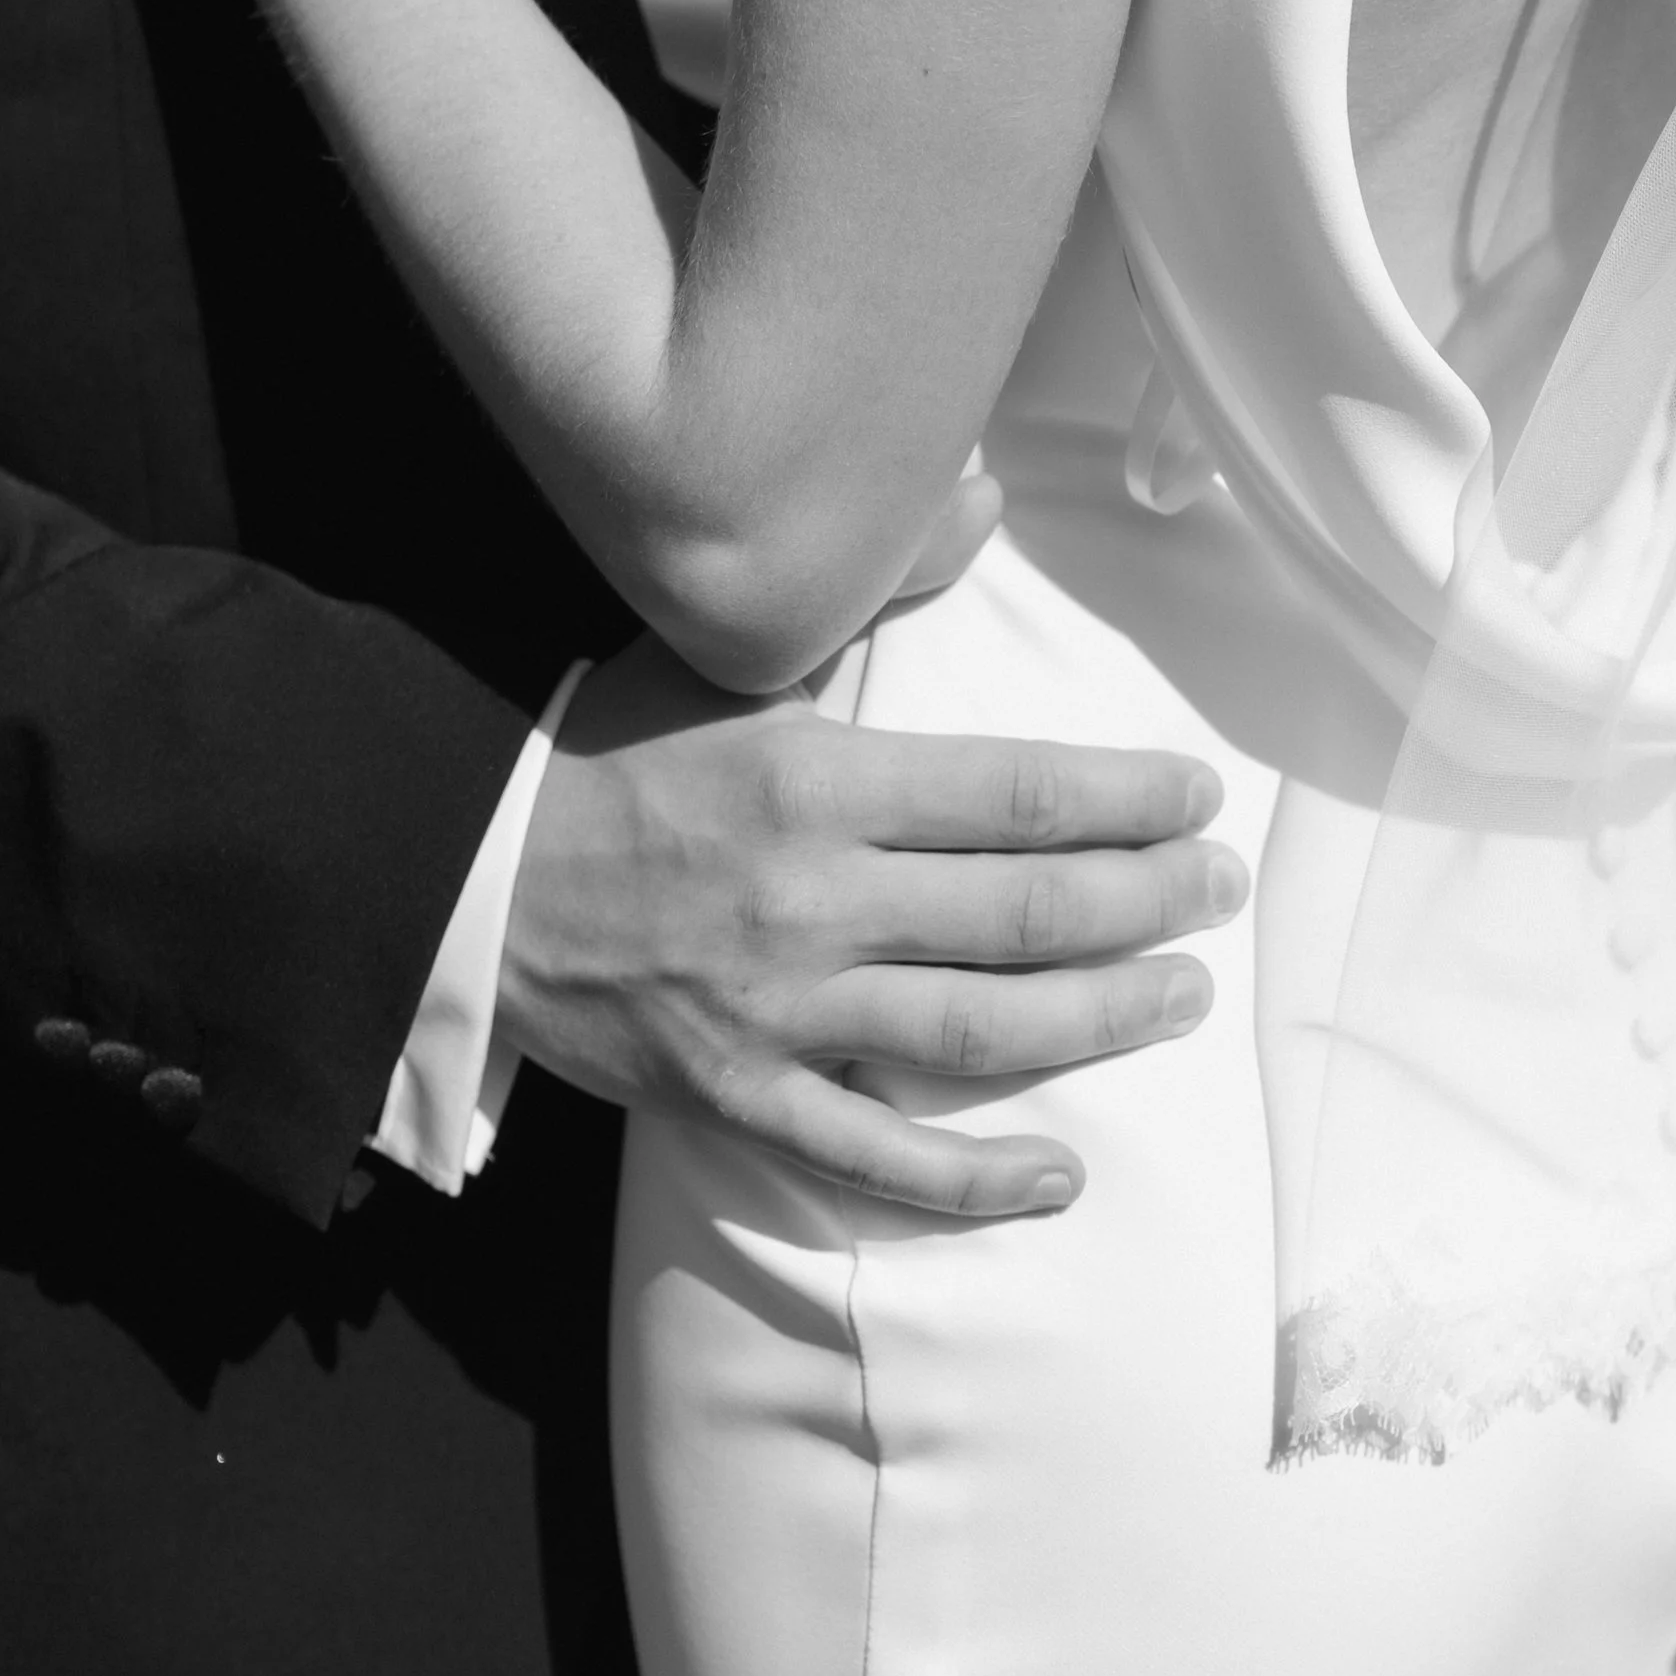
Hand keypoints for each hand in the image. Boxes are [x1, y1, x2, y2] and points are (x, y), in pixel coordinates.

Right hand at [497, 634, 1247, 1217]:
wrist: (456, 877)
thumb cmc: (605, 758)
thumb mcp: (728, 654)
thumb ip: (870, 587)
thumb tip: (981, 495)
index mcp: (817, 781)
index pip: (1018, 794)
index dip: (1130, 802)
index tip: (1198, 799)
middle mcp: (812, 898)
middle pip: (1027, 912)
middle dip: (1148, 903)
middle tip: (1220, 893)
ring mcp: (776, 1010)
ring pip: (978, 1030)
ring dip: (1101, 1018)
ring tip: (1181, 997)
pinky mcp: (734, 1096)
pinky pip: (872, 1157)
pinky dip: (970, 1180)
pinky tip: (1058, 1177)